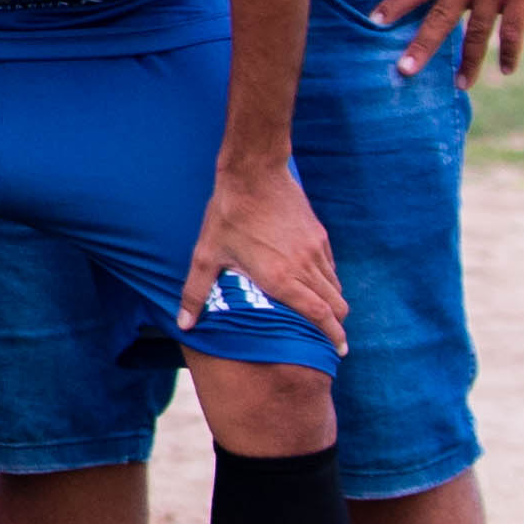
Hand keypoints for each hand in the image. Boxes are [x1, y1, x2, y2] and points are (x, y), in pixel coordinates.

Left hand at [189, 149, 346, 347]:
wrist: (254, 173)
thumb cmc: (228, 215)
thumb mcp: (206, 255)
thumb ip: (196, 293)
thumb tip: (184, 324)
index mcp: (281, 278)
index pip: (319, 315)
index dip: (333, 335)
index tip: (340, 350)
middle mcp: (305, 266)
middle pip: (336, 305)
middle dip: (336, 325)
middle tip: (331, 336)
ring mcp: (315, 250)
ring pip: (335, 286)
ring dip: (333, 302)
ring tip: (323, 313)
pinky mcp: (319, 235)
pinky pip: (331, 266)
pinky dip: (328, 280)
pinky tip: (314, 282)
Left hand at [373, 0, 523, 81]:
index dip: (395, 4)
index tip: (373, 21)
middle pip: (439, 18)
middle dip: (421, 46)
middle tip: (404, 71)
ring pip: (476, 33)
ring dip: (469, 61)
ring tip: (461, 85)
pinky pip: (513, 32)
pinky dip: (510, 53)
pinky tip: (506, 70)